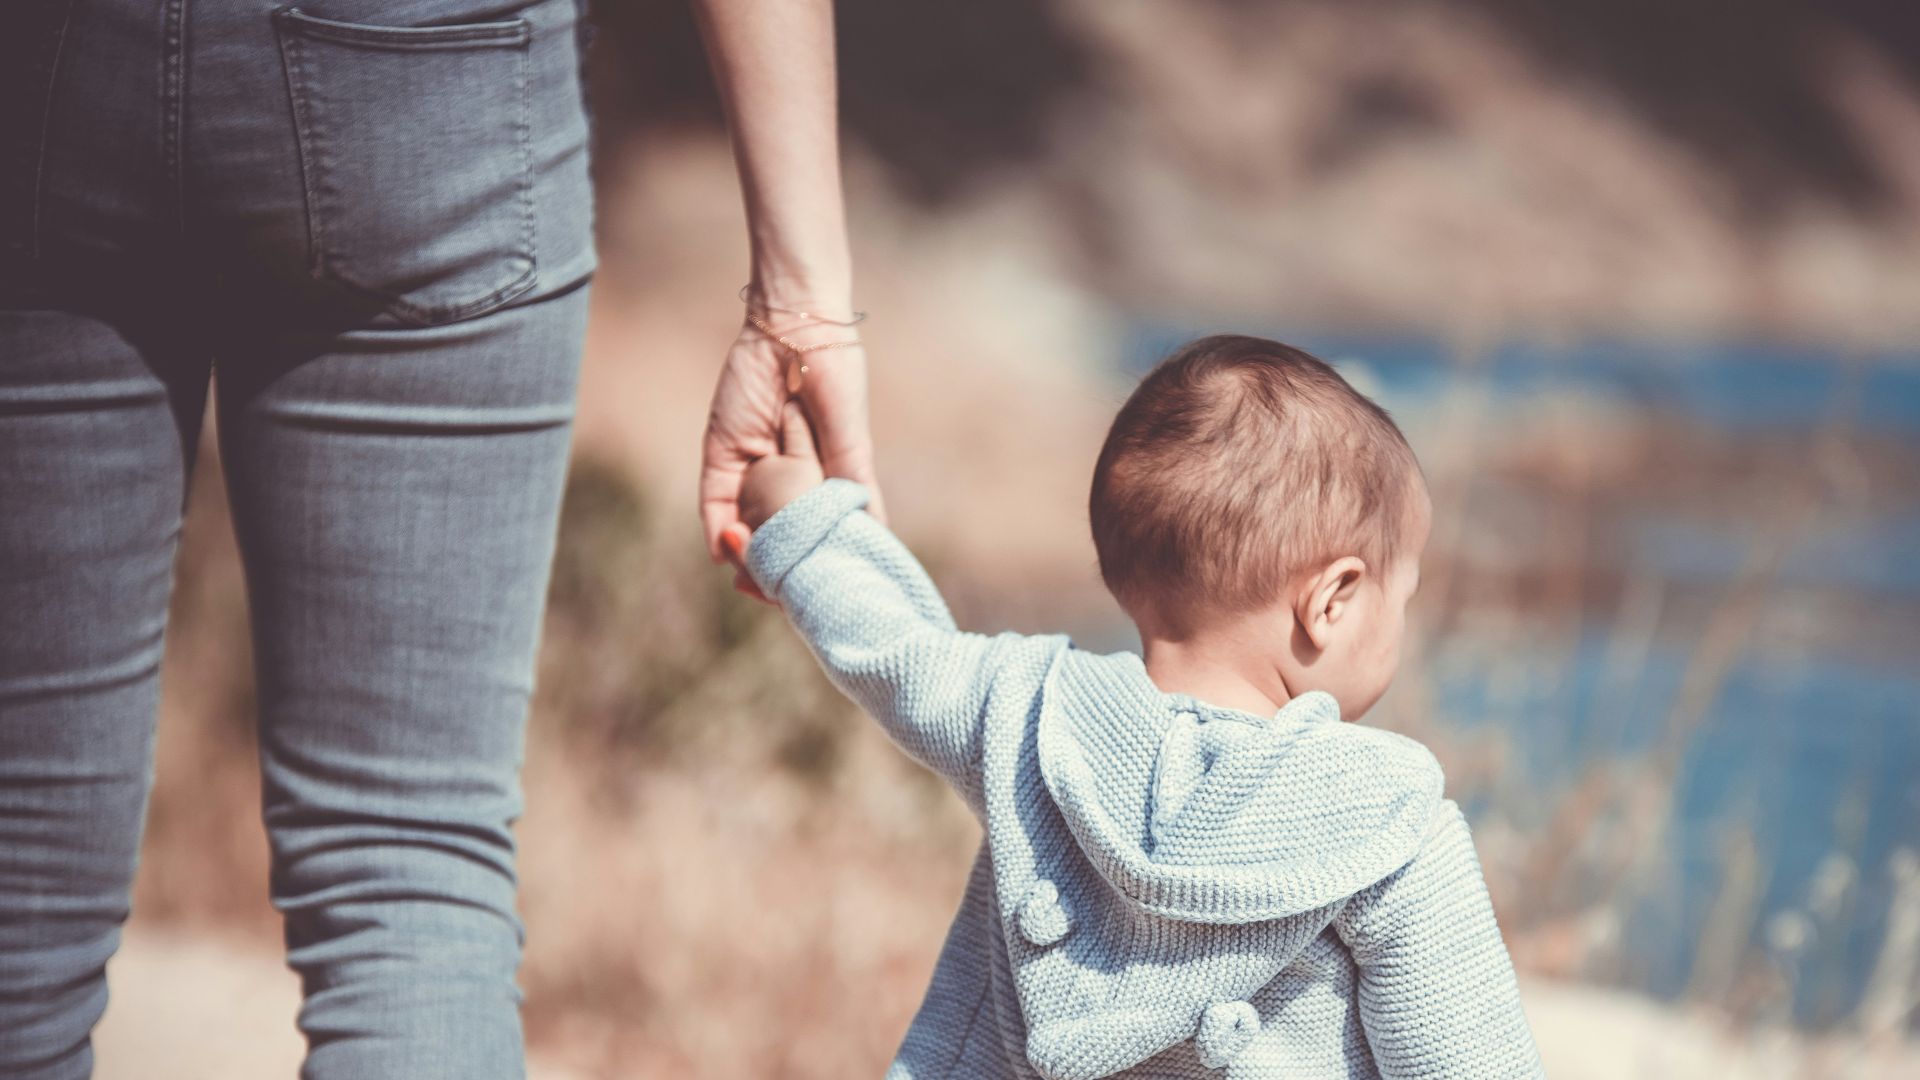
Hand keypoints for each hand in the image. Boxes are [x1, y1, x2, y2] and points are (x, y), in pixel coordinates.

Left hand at [701, 311, 886, 602]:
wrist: (798, 330)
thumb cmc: (836, 380)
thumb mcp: (853, 444)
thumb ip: (857, 489)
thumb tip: (876, 539)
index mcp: (817, 480)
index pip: (810, 535)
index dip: (810, 567)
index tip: (816, 597)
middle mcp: (782, 480)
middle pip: (773, 538)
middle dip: (772, 571)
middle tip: (777, 598)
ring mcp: (750, 469)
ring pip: (743, 527)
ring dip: (744, 556)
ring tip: (753, 581)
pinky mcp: (720, 454)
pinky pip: (714, 501)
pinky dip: (718, 530)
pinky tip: (728, 550)